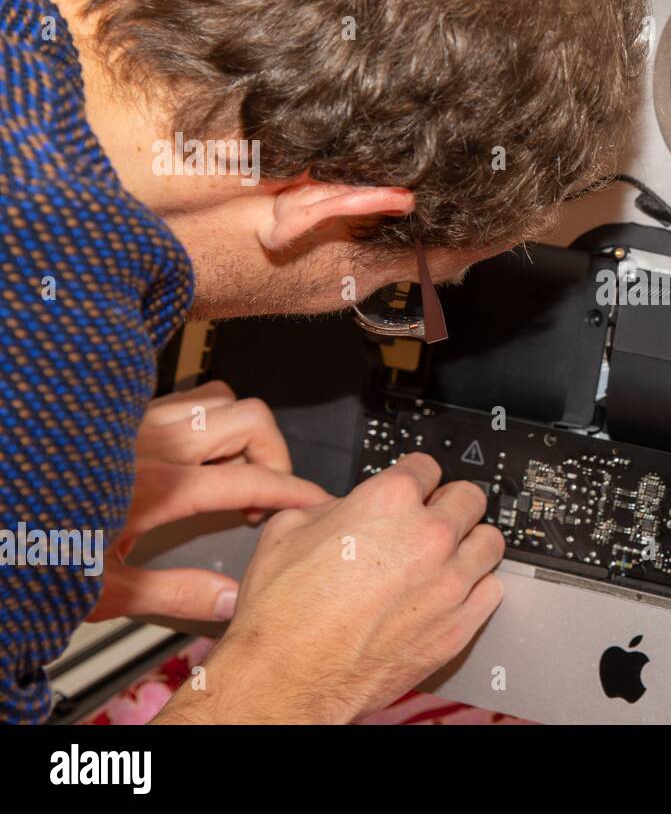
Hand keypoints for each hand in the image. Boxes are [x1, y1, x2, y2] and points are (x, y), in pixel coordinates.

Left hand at [88, 381, 331, 622]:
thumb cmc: (27, 550)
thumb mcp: (103, 589)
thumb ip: (177, 592)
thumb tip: (232, 600)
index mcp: (159, 486)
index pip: (253, 479)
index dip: (296, 491)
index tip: (317, 502)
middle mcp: (152, 442)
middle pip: (250, 419)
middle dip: (274, 452)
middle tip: (267, 489)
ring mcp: (135, 421)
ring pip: (218, 397)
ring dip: (239, 429)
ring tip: (233, 466)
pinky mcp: (117, 413)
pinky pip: (182, 396)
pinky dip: (203, 418)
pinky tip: (192, 450)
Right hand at [153, 453, 504, 723]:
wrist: (285, 678)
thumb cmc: (282, 615)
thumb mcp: (288, 529)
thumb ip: (333, 506)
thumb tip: (350, 507)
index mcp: (389, 502)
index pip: (427, 466)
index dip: (416, 477)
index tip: (416, 488)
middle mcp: (428, 537)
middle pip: (469, 497)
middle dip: (449, 504)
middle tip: (435, 518)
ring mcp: (449, 583)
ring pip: (490, 542)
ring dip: (470, 544)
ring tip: (449, 555)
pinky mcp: (458, 626)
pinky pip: (492, 591)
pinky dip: (476, 589)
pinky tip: (454, 592)